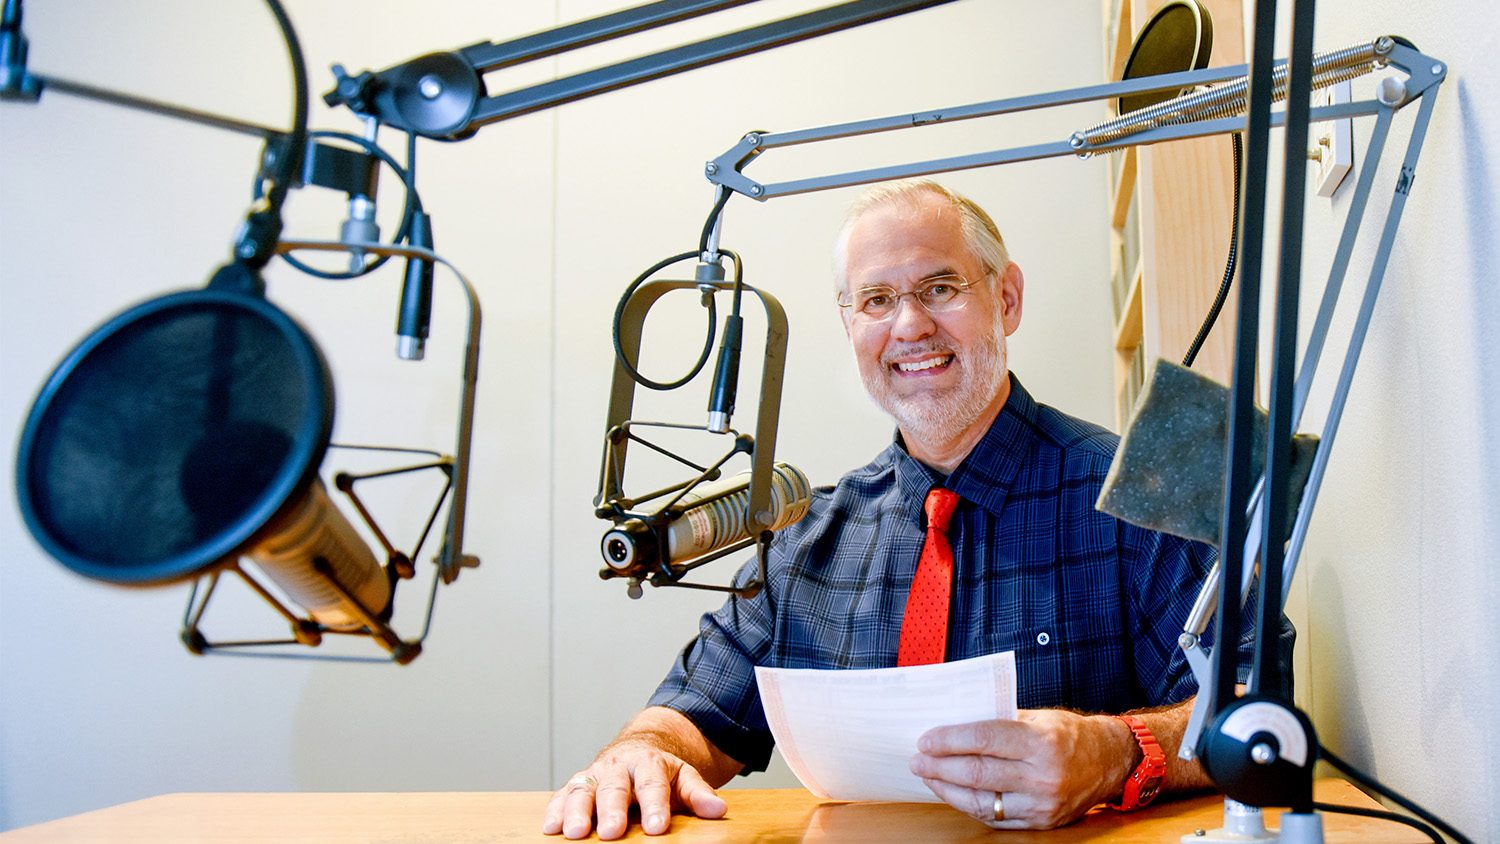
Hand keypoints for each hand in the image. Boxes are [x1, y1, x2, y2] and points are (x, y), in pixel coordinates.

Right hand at [542, 740, 727, 839]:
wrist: (637, 750)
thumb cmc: (660, 772)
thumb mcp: (683, 778)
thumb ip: (698, 794)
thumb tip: (717, 810)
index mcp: (648, 763)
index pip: (652, 785)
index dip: (654, 807)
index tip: (657, 828)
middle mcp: (618, 767)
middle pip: (614, 788)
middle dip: (612, 811)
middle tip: (612, 832)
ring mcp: (595, 774)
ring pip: (583, 790)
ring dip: (577, 812)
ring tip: (575, 833)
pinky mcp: (577, 784)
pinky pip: (562, 795)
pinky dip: (555, 810)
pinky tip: (551, 828)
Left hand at [908, 709, 1129, 828]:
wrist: (1110, 762)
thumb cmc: (1069, 734)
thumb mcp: (1038, 717)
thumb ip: (998, 722)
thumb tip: (953, 724)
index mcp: (1041, 742)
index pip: (984, 740)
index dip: (949, 740)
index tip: (925, 739)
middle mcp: (1043, 775)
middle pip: (978, 773)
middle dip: (940, 767)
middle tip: (918, 760)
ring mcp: (1042, 803)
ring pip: (983, 801)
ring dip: (948, 790)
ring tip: (929, 778)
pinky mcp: (1041, 822)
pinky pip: (996, 818)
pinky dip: (970, 806)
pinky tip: (953, 794)